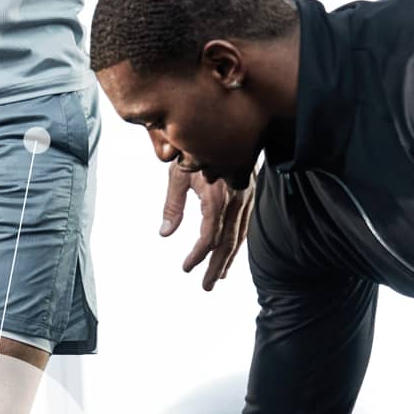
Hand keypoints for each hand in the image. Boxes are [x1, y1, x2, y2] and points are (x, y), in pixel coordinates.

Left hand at [160, 161, 254, 291]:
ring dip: (227, 260)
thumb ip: (173, 205)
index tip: (186, 268)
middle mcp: (236, 198)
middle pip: (227, 241)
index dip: (198, 254)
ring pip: (238, 236)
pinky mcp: (248, 196)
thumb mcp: (178, 174)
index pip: (209, 235)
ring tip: (216, 278)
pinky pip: (242, 226)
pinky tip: (226, 256)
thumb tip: (165, 234)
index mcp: (217, 194)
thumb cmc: (193, 148)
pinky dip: (235, 244)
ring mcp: (245, 198)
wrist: (223, 126)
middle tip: (205, 287)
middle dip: (216, 266)